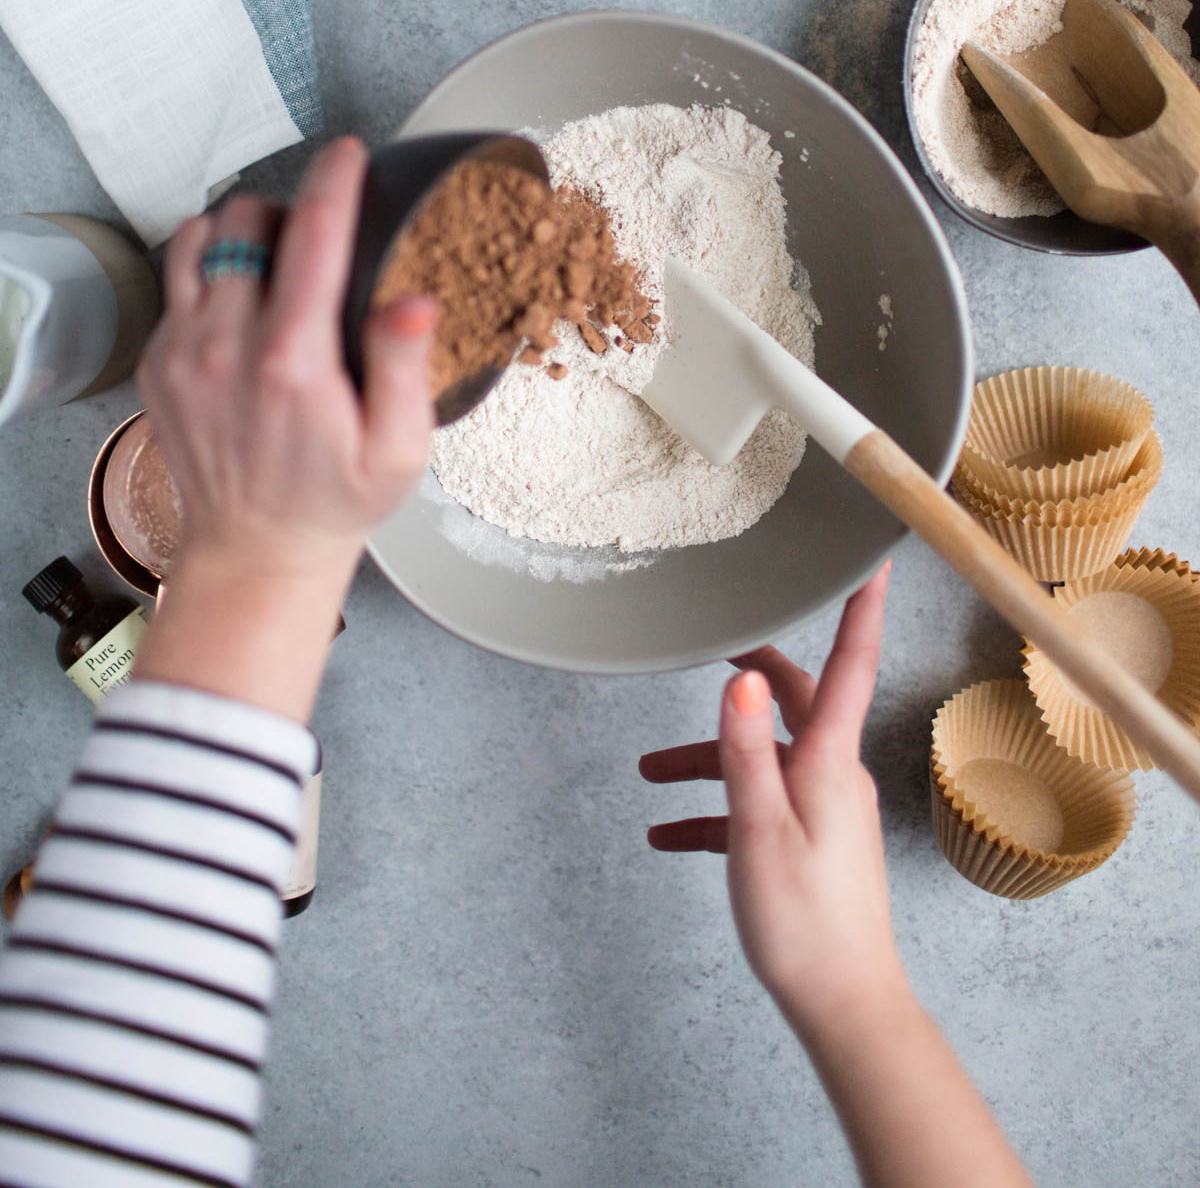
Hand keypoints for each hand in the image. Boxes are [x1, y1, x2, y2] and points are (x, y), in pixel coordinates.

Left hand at [137, 136, 434, 596]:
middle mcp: (228, 346)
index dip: (334, 180)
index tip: (346, 154)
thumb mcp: (399, 449)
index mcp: (294, 360)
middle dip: (287, 211)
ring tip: (272, 260)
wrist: (255, 549)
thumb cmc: (336, 499)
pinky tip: (242, 305)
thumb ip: (405, 369)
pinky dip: (209, 272)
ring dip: (238, 232)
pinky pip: (176, 281)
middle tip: (317, 237)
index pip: (314, 236)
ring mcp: (183, 353)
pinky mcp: (157, 364)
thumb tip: (414, 302)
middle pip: (248, 222)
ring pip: (199, 238)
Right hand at [639, 565, 902, 1037]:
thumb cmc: (805, 924)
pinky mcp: (810, 842)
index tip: (875, 558)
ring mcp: (824, 808)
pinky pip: (760, 805)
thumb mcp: (760, 829)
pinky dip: (716, 809)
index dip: (861, 607)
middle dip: (751, 673)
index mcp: (830, 761)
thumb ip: (746, 751)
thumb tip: (741, 679)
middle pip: (794, 699)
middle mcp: (835, 774)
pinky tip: (669, 834)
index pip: (850, 664)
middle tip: (717, 640)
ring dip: (709, 759)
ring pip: (764, 757)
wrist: (844, 1006)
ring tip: (649, 772)